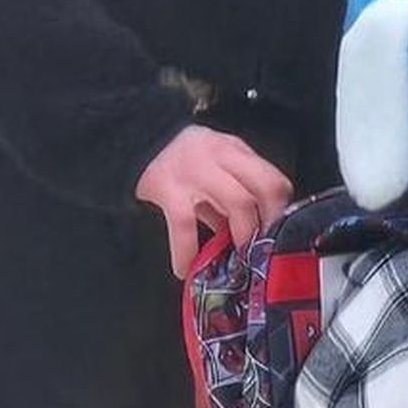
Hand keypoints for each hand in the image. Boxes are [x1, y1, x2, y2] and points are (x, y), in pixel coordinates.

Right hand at [135, 124, 293, 276]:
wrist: (127, 137)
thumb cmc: (177, 161)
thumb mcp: (211, 168)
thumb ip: (233, 194)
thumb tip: (254, 236)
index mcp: (233, 150)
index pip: (273, 178)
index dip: (280, 211)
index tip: (277, 235)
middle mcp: (218, 154)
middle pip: (265, 188)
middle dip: (268, 224)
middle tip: (261, 249)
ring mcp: (194, 170)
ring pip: (238, 202)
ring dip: (242, 236)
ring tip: (235, 258)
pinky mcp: (167, 188)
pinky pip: (186, 226)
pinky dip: (187, 253)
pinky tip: (186, 269)